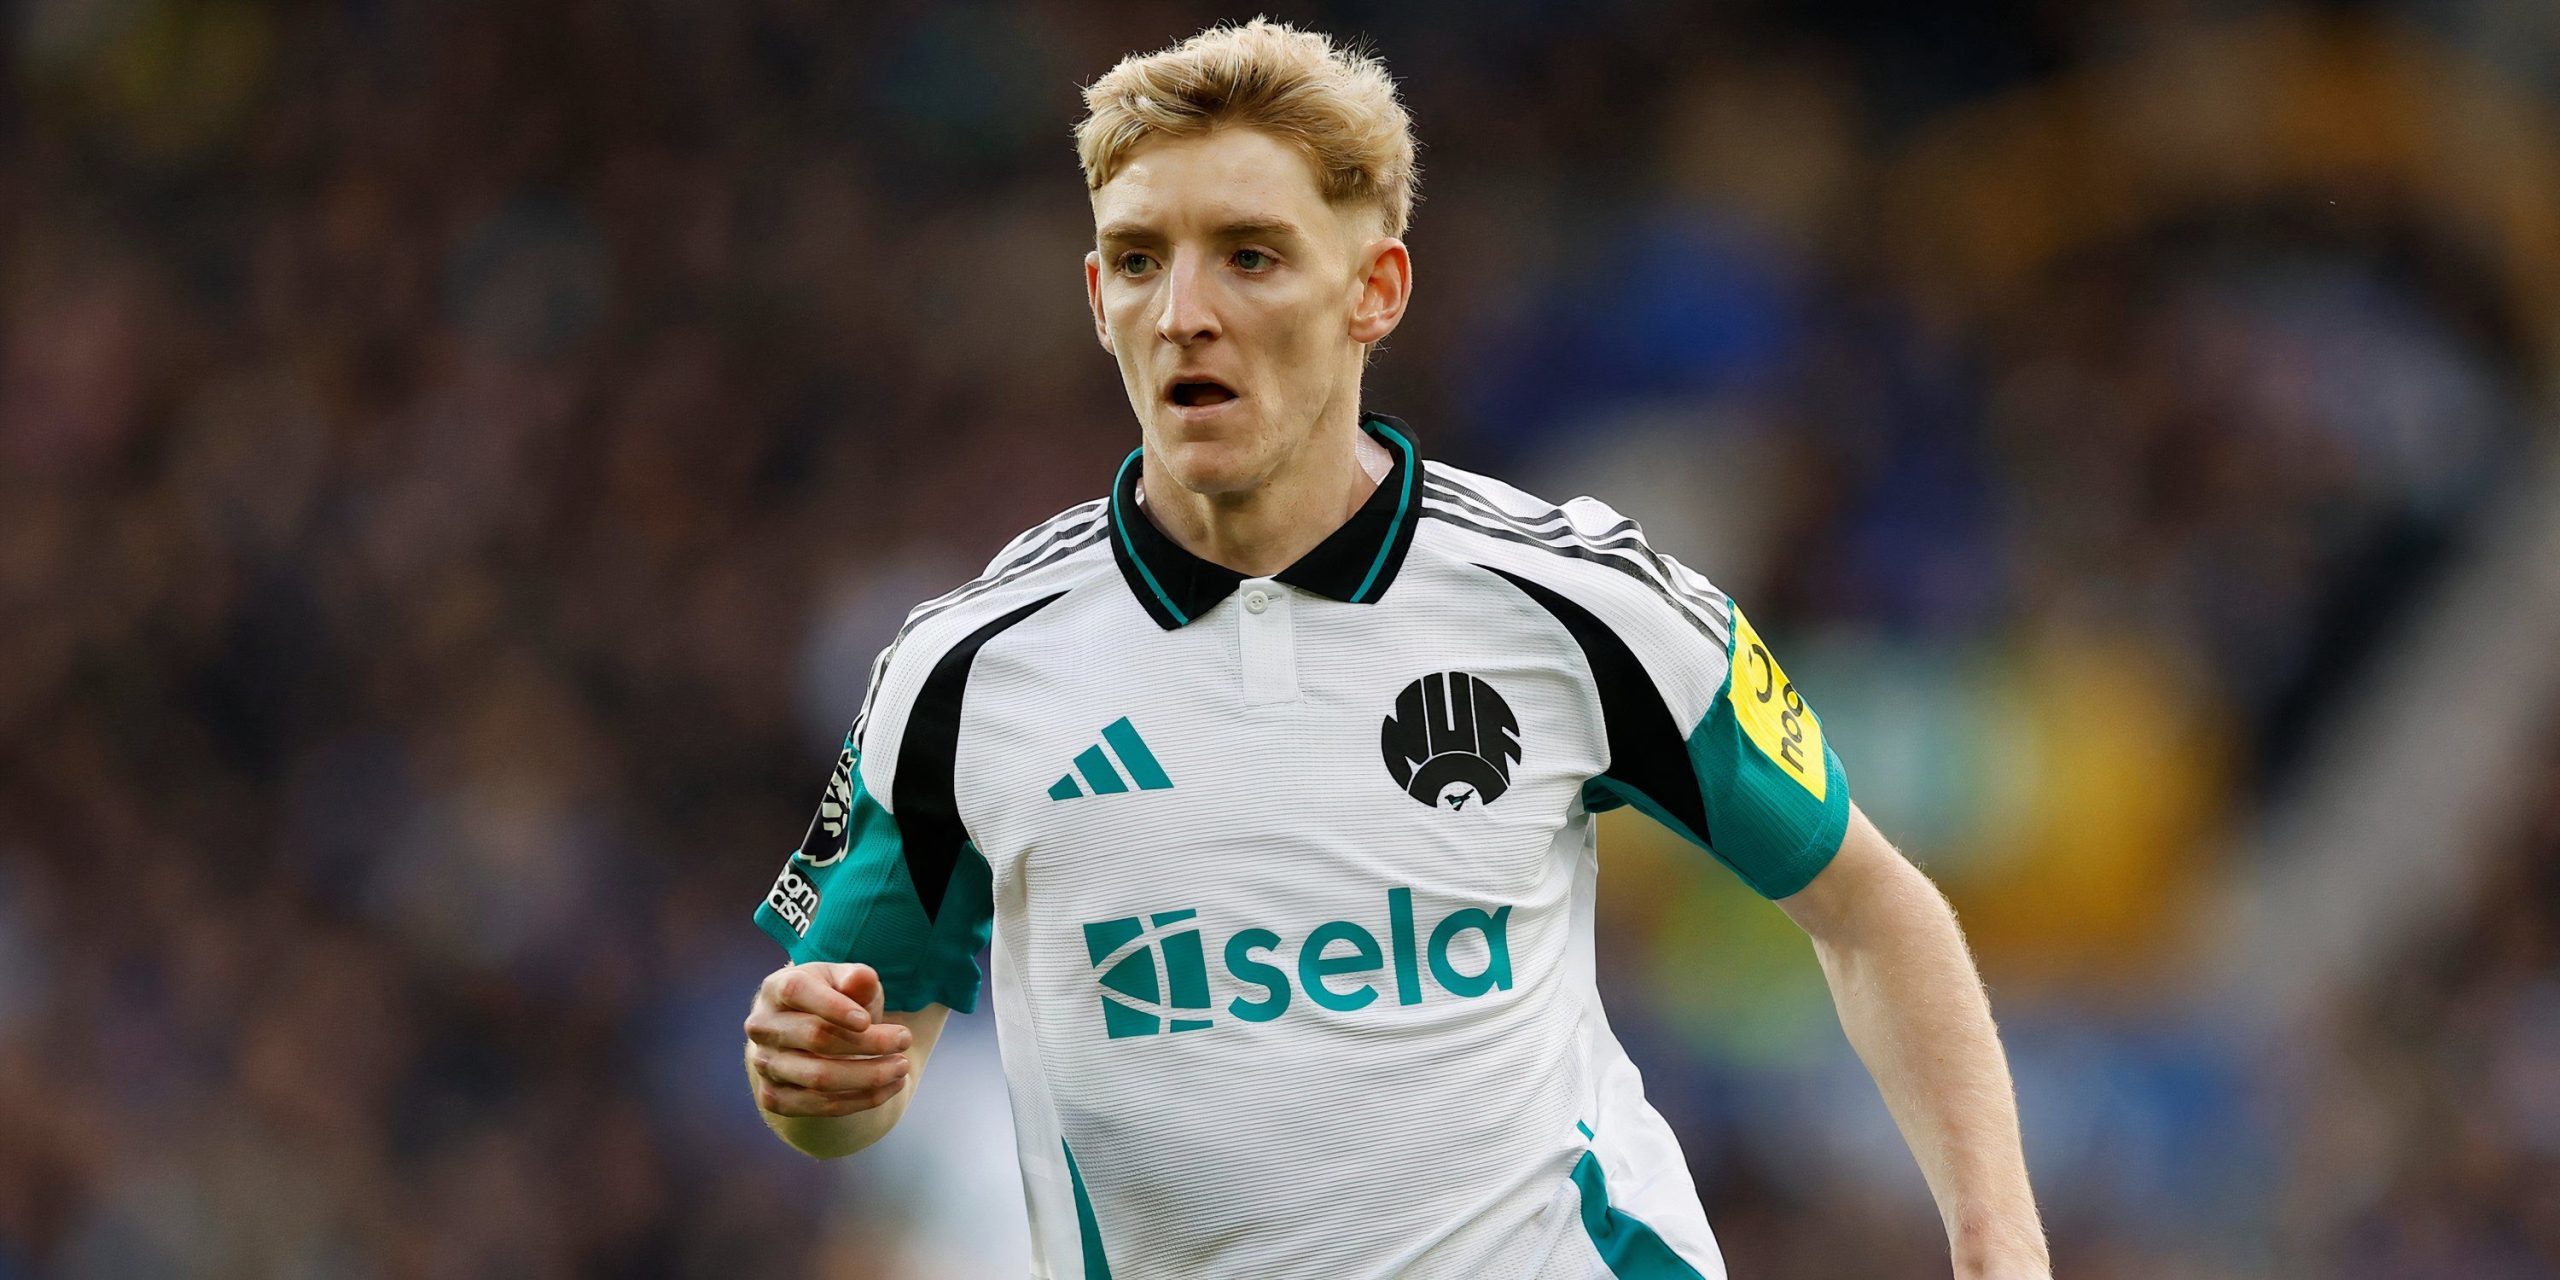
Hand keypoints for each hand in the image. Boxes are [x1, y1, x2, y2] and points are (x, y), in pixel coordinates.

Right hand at [744, 962, 913, 1116]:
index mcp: (775, 988)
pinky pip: (821, 1106)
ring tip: (903, 1067)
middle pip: (815, 1037)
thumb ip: (855, 978)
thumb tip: (862, 979)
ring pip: (819, 1078)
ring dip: (869, 1076)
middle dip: (868, 1042)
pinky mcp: (774, 1097)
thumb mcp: (844, 979)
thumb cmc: (831, 997)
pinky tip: (889, 1087)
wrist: (804, 1031)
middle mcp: (763, 1027)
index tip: (868, 1020)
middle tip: (906, 1040)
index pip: (797, 992)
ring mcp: (765, 1065)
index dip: (833, 1006)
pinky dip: (861, 1100)